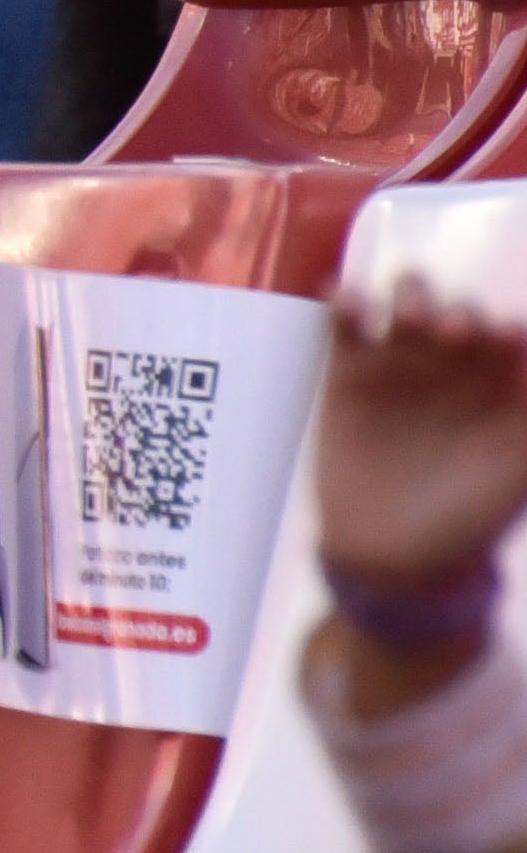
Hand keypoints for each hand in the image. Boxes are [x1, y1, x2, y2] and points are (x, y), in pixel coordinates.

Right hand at [311, 295, 526, 602]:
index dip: (509, 328)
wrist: (394, 557)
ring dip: (410, 295)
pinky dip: (343, 300)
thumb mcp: (522, 469)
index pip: (513, 330)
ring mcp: (402, 365)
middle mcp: (457, 366)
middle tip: (453, 336)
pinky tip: (345, 301)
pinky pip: (344, 322)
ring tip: (410, 319)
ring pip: (406, 300)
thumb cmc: (473, 517)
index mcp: (505, 382)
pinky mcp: (349, 373)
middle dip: (459, 309)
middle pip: (460, 306)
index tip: (505, 341)